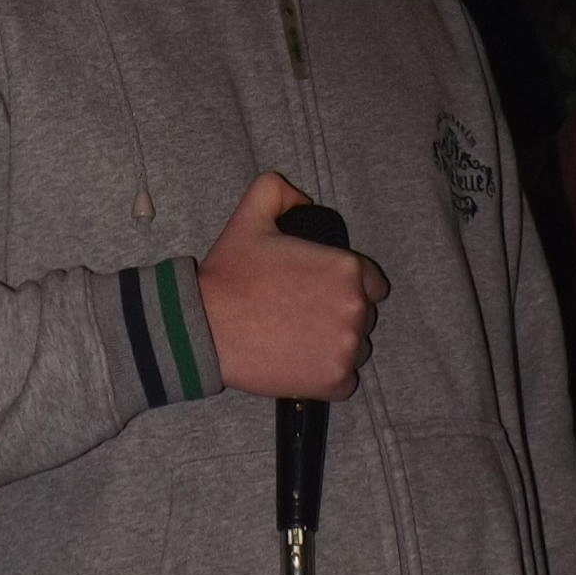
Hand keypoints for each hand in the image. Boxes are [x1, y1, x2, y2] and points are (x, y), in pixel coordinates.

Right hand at [199, 171, 389, 401]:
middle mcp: (355, 309)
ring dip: (334, 345)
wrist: (204, 328)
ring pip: (356, 348)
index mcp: (346, 269)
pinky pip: (346, 381)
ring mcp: (346, 349)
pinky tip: (299, 361)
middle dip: (338, 314)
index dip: (344, 285)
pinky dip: (326, 375)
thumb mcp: (251, 215)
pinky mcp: (333, 382)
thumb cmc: (230, 276)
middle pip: (362, 316)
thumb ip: (280, 192)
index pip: (371, 282)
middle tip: (301, 314)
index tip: (319, 292)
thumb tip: (302, 200)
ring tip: (299, 338)